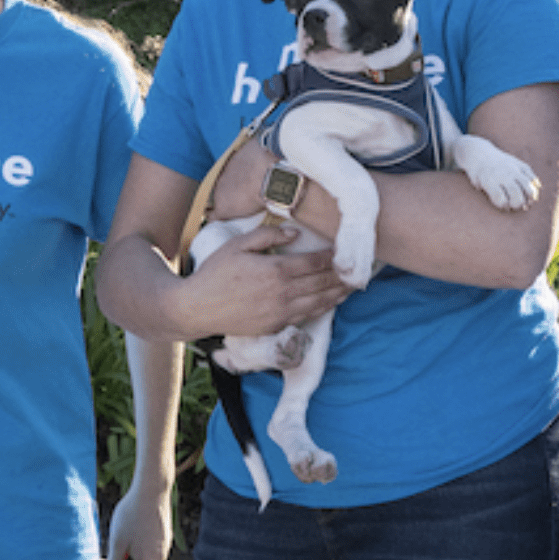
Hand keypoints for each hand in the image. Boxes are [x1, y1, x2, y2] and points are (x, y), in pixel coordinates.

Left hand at [104, 477, 171, 559]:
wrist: (151, 488)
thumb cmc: (131, 515)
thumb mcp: (117, 542)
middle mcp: (161, 558)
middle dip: (121, 559)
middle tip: (110, 543)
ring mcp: (165, 545)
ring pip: (141, 554)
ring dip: (129, 548)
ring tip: (121, 530)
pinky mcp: (165, 533)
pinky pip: (148, 543)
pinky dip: (138, 539)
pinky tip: (132, 524)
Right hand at [179, 224, 351, 336]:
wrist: (198, 308)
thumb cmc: (215, 273)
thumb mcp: (238, 246)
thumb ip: (268, 237)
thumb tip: (295, 234)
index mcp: (276, 270)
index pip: (315, 263)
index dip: (333, 257)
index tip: (347, 250)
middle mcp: (283, 293)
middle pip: (323, 283)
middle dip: (343, 275)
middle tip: (361, 268)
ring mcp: (281, 312)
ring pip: (320, 302)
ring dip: (339, 294)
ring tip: (354, 286)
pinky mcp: (276, 326)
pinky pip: (307, 316)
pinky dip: (324, 308)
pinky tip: (332, 302)